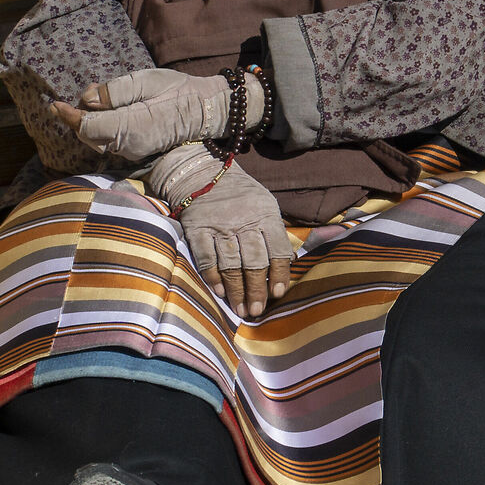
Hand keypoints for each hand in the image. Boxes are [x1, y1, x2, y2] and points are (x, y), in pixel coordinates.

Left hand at [54, 68, 241, 160]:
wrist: (207, 109)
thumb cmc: (178, 90)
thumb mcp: (145, 81)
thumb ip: (114, 92)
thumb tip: (87, 100)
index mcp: (129, 127)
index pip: (86, 125)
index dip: (68, 115)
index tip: (54, 104)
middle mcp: (128, 145)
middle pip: (88, 136)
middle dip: (78, 117)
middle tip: (84, 94)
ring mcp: (134, 151)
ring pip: (98, 140)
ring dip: (91, 122)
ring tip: (97, 99)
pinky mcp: (138, 151)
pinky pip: (111, 141)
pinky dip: (103, 128)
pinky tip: (108, 112)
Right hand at [148, 145, 292, 317]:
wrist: (202, 173)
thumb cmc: (241, 196)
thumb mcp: (265, 204)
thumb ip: (275, 232)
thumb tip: (288, 265)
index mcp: (265, 214)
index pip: (277, 248)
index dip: (279, 273)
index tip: (277, 293)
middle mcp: (243, 220)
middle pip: (254, 261)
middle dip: (257, 289)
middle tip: (257, 311)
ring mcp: (219, 225)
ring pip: (231, 263)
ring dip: (236, 289)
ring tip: (241, 309)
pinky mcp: (196, 228)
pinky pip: (206, 257)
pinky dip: (212, 275)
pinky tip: (219, 291)